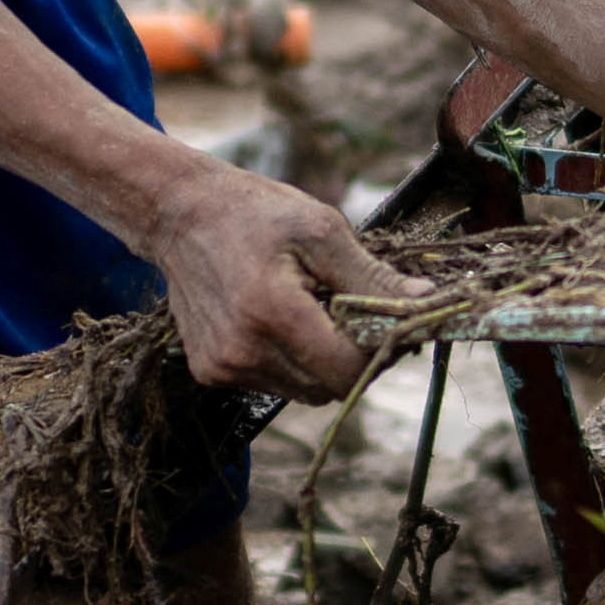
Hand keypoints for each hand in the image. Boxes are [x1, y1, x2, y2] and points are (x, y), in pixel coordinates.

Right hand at [151, 156, 418, 399]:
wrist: (179, 214)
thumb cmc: (254, 213)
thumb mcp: (320, 229)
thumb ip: (372, 276)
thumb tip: (426, 303)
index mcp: (272, 311)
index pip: (347, 369)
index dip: (378, 351)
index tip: (390, 322)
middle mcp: (242, 349)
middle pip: (329, 388)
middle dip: (353, 358)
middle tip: (356, 315)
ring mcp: (222, 366)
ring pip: (303, 391)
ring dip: (321, 362)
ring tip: (312, 311)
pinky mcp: (209, 372)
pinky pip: (272, 384)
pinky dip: (289, 361)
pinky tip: (278, 320)